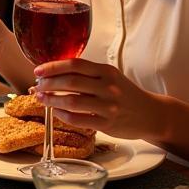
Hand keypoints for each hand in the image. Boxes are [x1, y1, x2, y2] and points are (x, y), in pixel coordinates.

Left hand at [33, 57, 159, 138]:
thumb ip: (86, 74)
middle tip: (37, 85)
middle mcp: (108, 87)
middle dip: (48, 83)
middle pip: (71, 82)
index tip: (38, 71)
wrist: (151, 114)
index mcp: (106, 71)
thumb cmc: (124, 94)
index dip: (53, 67)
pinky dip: (63, 115)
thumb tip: (52, 74)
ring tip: (41, 98)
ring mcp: (109, 106)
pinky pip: (79, 119)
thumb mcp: (109, 77)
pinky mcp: (108, 124)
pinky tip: (56, 112)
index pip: (75, 64)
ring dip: (51, 100)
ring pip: (72, 101)